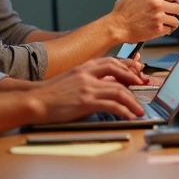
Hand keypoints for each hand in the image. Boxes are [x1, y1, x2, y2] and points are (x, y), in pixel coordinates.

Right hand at [28, 58, 146, 123]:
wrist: (34, 100)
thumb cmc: (51, 93)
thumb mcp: (72, 79)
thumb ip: (88, 79)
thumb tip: (105, 86)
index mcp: (85, 67)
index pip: (112, 62)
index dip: (127, 67)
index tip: (137, 74)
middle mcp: (88, 74)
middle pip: (119, 73)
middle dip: (134, 80)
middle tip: (143, 88)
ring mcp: (88, 87)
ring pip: (119, 91)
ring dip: (132, 101)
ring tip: (139, 110)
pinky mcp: (86, 101)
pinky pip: (112, 105)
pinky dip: (123, 110)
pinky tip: (128, 116)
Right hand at [110, 0, 178, 42]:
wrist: (116, 27)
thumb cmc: (120, 13)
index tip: (176, 1)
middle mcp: (158, 5)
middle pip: (177, 8)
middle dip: (175, 11)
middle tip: (171, 14)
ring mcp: (158, 17)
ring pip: (175, 20)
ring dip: (172, 22)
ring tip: (167, 23)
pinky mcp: (157, 29)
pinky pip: (169, 30)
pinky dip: (167, 30)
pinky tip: (162, 29)